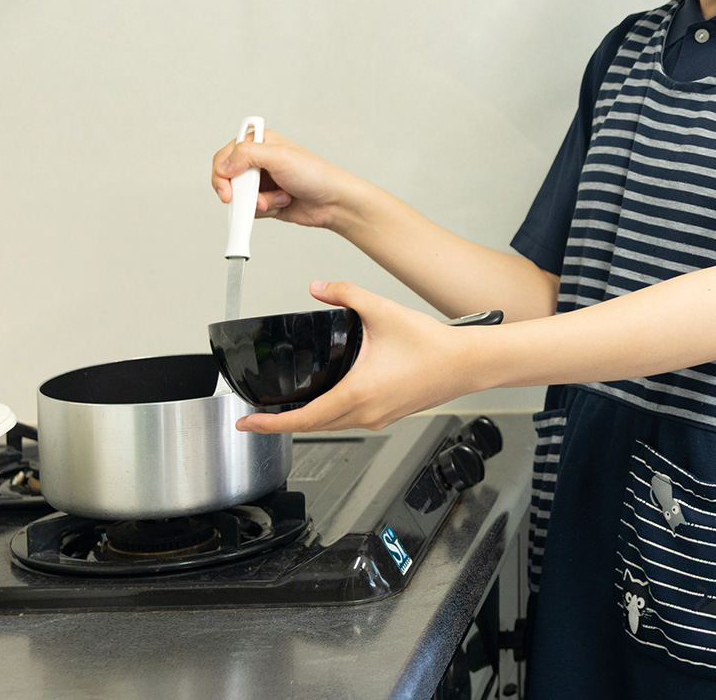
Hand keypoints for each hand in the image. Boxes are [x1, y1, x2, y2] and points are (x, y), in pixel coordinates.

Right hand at [211, 129, 362, 231]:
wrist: (333, 202)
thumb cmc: (315, 174)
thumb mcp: (280, 157)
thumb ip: (247, 154)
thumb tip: (223, 166)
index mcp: (260, 142)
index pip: (225, 155)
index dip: (221, 172)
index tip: (227, 188)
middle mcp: (258, 161)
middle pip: (228, 179)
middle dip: (242, 192)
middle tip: (254, 197)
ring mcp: (261, 182)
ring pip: (239, 197)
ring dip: (257, 201)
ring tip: (280, 197)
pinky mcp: (265, 200)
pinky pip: (249, 210)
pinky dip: (264, 209)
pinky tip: (283, 202)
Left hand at [235, 281, 474, 433]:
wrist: (469, 363)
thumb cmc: (434, 345)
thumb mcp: (383, 311)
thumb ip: (346, 295)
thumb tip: (318, 288)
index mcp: (358, 393)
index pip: (302, 419)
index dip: (269, 424)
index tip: (246, 423)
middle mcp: (366, 412)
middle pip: (313, 428)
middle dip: (281, 425)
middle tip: (257, 418)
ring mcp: (379, 418)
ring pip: (333, 426)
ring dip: (308, 421)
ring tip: (287, 410)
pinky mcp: (390, 415)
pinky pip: (351, 421)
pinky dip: (332, 416)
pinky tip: (329, 400)